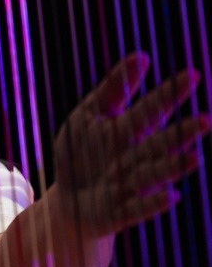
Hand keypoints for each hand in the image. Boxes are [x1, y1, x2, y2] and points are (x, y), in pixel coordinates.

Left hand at [53, 52, 208, 238]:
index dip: (170, 93)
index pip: (153, 108)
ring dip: (172, 166)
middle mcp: (136, 157)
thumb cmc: (81, 152)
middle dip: (180, 133)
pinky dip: (153, 202)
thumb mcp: (88, 115)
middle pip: (160, 143)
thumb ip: (114, 89)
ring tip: (194, 156)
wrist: (67, 199)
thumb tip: (142, 55)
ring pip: (154, 173)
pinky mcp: (119, 210)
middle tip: (205, 120)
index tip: (193, 74)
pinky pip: (138, 207)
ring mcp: (129, 184)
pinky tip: (172, 196)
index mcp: (129, 131)